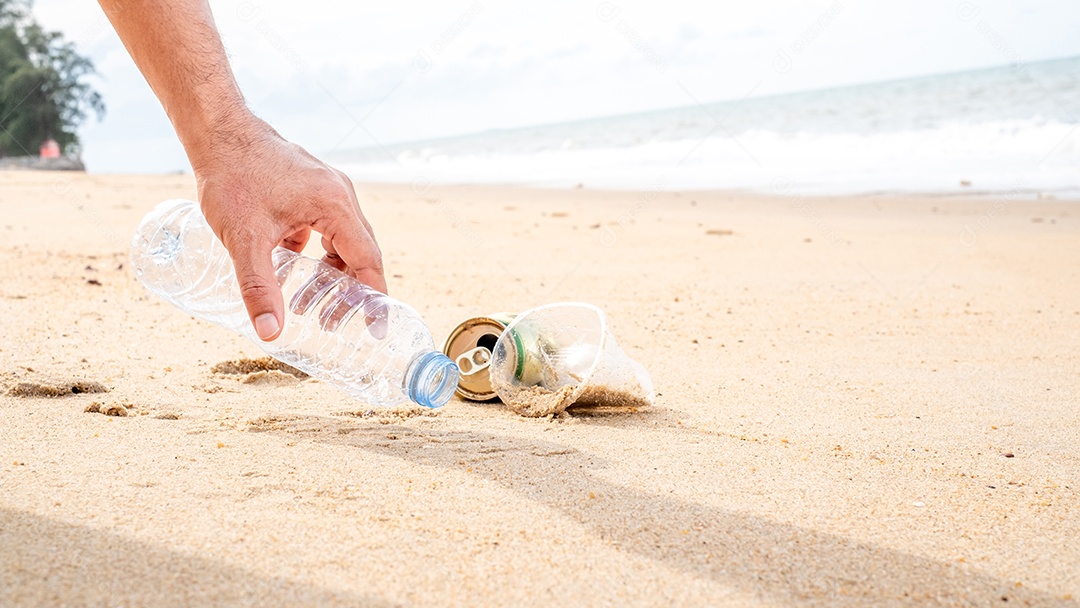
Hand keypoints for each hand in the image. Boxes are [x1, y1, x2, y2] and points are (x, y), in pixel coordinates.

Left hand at [192, 115, 385, 341]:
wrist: (216, 132)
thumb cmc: (233, 177)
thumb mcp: (245, 240)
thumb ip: (258, 288)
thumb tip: (269, 332)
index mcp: (336, 206)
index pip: (368, 261)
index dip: (374, 297)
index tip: (376, 329)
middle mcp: (340, 195)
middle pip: (359, 253)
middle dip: (349, 292)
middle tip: (332, 324)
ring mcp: (327, 189)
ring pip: (341, 241)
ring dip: (330, 273)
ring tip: (310, 304)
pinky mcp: (310, 188)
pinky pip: (325, 228)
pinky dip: (315, 254)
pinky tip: (288, 269)